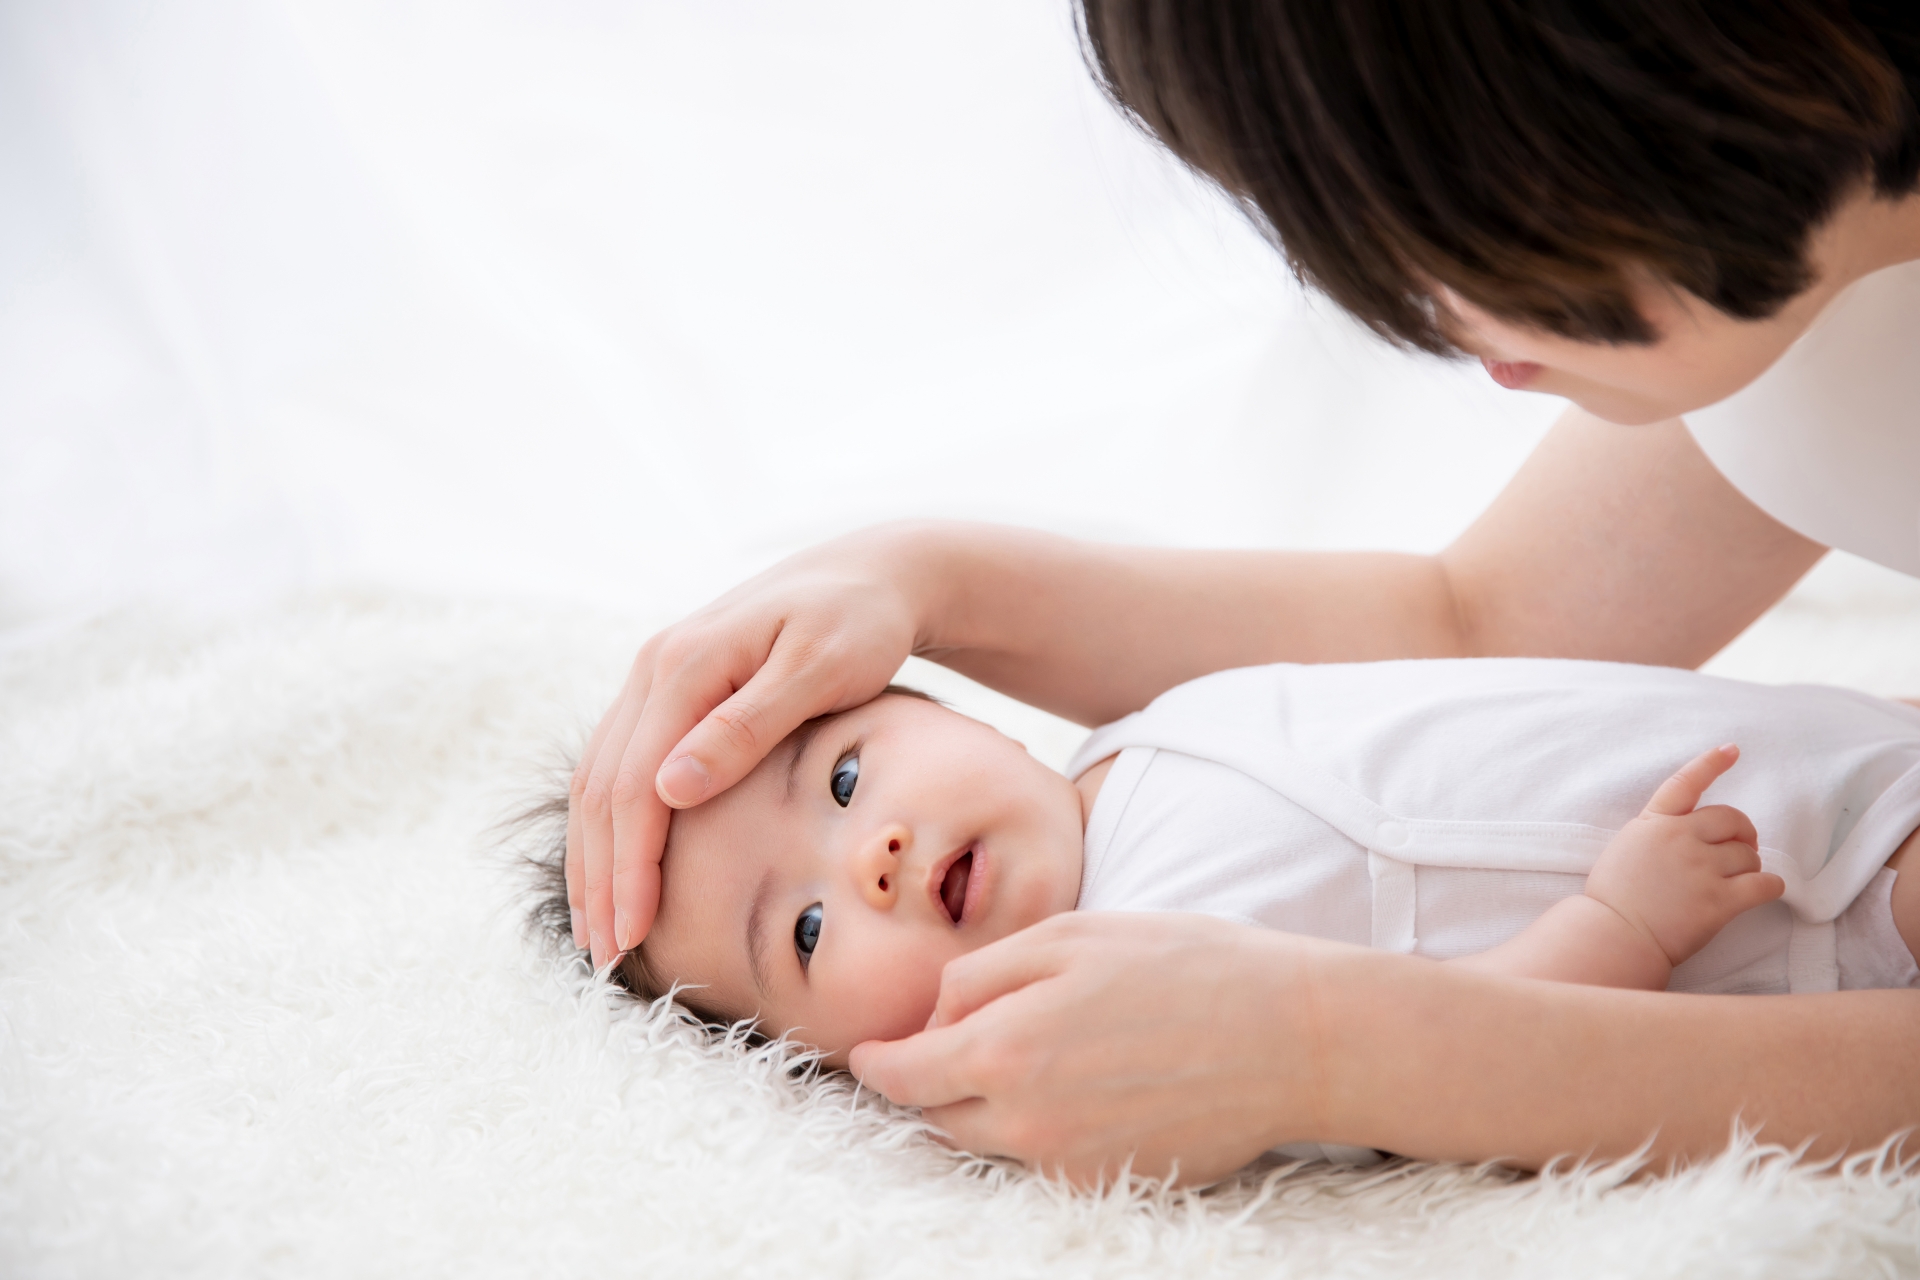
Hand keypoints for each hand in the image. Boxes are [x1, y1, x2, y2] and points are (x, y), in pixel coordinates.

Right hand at [568, 527, 925, 966]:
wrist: (875, 572)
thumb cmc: (860, 622)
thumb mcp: (818, 670)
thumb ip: (746, 728)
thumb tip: (669, 789)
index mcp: (683, 665)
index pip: (634, 787)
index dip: (628, 867)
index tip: (632, 936)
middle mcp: (654, 668)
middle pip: (602, 789)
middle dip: (599, 877)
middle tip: (605, 956)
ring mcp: (656, 676)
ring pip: (599, 779)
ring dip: (593, 857)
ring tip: (597, 930)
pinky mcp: (671, 689)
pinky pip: (620, 764)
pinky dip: (610, 825)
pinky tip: (618, 870)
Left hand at [848, 912, 1346, 1186]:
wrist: (1291, 1038)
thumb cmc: (1184, 966)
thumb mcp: (1071, 933)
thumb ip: (984, 974)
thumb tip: (933, 1014)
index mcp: (1003, 1048)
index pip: (902, 1075)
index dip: (877, 1063)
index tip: (867, 1054)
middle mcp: (1025, 1121)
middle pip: (938, 1117)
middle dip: (929, 1084)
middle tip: (946, 1047)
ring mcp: (1067, 1162)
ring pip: (988, 1143)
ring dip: (980, 1109)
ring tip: (1024, 1060)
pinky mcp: (1108, 1184)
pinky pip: (1042, 1161)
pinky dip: (1038, 1130)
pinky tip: (1081, 1086)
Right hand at [1584, 744, 1784, 967]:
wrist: (1614, 935)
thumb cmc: (1614, 898)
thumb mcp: (1627, 848)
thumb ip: (1658, 834)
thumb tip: (1693, 833)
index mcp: (1653, 823)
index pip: (1685, 784)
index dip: (1711, 764)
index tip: (1731, 750)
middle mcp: (1679, 838)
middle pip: (1732, 820)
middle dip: (1743, 834)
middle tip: (1741, 850)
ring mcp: (1700, 869)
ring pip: (1750, 855)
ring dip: (1750, 866)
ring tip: (1734, 881)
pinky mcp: (1719, 900)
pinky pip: (1764, 884)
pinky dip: (1770, 886)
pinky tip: (1764, 890)